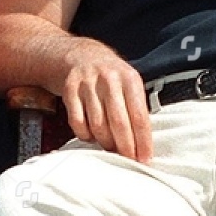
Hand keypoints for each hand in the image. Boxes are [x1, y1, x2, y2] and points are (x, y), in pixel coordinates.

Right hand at [60, 40, 151, 161]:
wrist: (81, 55)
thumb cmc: (112, 77)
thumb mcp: (129, 84)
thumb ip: (137, 108)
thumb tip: (144, 144)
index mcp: (130, 79)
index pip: (140, 116)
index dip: (143, 141)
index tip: (145, 158)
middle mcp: (110, 79)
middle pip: (119, 122)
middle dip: (125, 146)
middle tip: (128, 160)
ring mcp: (88, 83)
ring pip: (98, 124)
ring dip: (105, 142)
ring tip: (111, 147)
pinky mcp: (70, 90)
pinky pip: (77, 122)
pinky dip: (85, 135)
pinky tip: (91, 136)